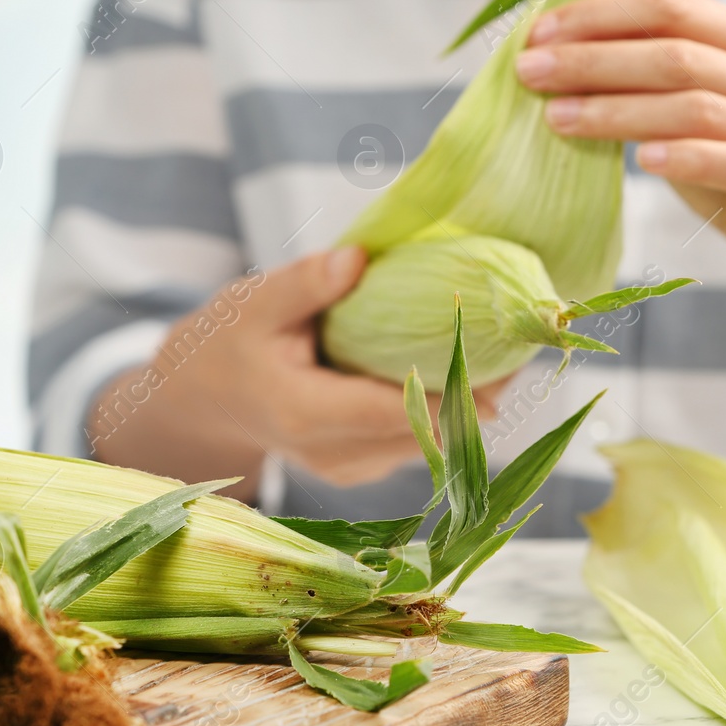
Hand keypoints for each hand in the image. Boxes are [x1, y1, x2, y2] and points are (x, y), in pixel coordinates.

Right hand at [88, 247, 496, 493]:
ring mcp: (350, 468)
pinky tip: (472, 367)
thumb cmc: (226, 344)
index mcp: (306, 414)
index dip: (451, 388)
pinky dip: (445, 407)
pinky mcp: (362, 467)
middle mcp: (334, 454)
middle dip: (475, 391)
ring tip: (510, 350)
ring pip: (430, 442)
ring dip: (468, 401)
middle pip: (425, 431)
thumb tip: (360, 258)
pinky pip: (418, 441)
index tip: (498, 356)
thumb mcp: (254, 303)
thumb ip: (305, 283)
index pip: (394, 409)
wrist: (202, 403)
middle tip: (523, 342)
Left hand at [516, 0, 725, 318]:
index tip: (536, 33)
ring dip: (617, 110)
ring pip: (694, 105)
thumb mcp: (700, 117)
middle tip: (528, 72)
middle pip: (674, 52)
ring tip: (556, 118)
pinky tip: (641, 160)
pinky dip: (684, 157)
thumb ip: (655, 82)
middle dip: (592, 59)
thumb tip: (559, 56)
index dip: (600, 15)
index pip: (670, 6)